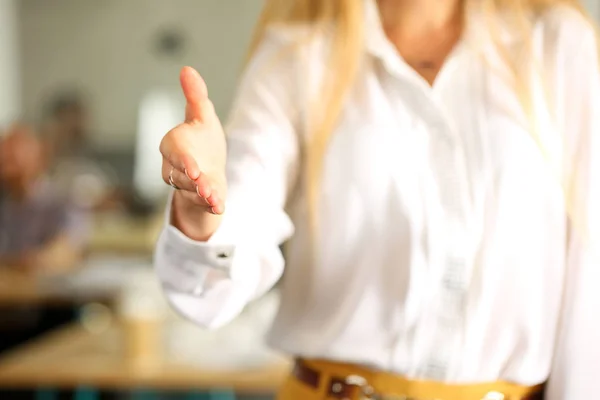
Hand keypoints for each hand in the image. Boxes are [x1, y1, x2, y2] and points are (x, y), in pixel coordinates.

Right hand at [160, 67, 226, 240]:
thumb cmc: (202, 140)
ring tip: (214, 197)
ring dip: (203, 193)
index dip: (182, 159)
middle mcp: (175, 167)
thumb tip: (187, 69)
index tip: (193, 168)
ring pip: (190, 190)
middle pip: (179, 174)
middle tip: (203, 185)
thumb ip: (195, 95)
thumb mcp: (202, 115)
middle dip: (191, 180)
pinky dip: (211, 204)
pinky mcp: (200, 199)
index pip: (172, 150)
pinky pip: (203, 203)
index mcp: (174, 145)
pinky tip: (220, 206)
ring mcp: (187, 186)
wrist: (209, 168)